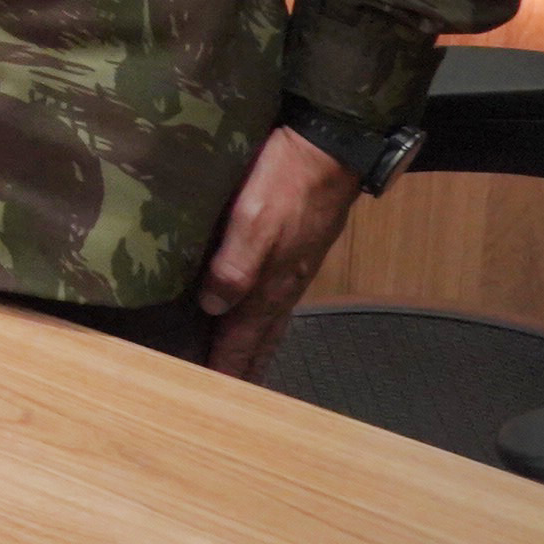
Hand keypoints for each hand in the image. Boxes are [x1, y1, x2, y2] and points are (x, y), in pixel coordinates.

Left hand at [197, 124, 366, 379]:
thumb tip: (213, 307)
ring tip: (243, 367)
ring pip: (271, 320)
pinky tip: (260, 314)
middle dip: (244, 366)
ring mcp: (295, 268)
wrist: (330, 148)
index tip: (213, 395)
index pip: (242, 336)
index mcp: (271, 283)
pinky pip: (278, 299)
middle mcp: (285, 284)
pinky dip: (266, 319)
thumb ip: (235, 266)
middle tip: (229, 394)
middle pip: (261, 337)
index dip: (226, 364)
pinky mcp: (299, 250)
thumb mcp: (254, 220)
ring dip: (255, 346)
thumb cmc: (287, 180)